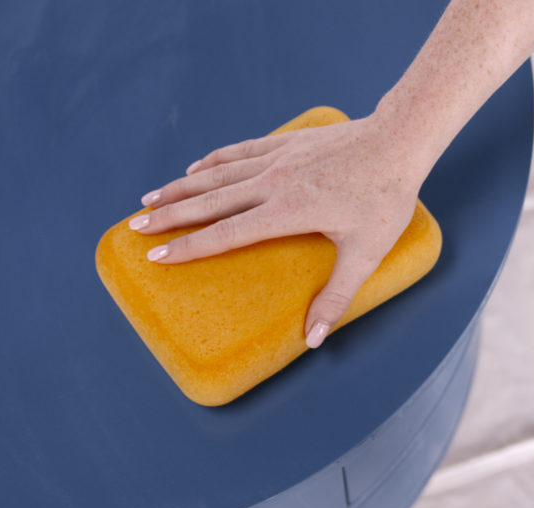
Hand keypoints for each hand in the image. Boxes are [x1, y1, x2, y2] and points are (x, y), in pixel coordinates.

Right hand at [128, 115, 429, 347]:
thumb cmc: (385, 199)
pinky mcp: (287, 142)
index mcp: (286, 212)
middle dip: (169, 216)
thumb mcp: (364, 254)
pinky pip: (240, 151)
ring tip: (149, 198)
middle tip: (135, 226)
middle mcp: (273, 182)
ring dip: (181, 187)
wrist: (399, 142)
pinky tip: (195, 167)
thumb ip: (336, 297)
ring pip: (217, 174)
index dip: (189, 247)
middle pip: (209, 202)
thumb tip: (313, 339)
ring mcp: (278, 158)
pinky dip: (213, 160)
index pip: (226, 234)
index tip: (156, 257)